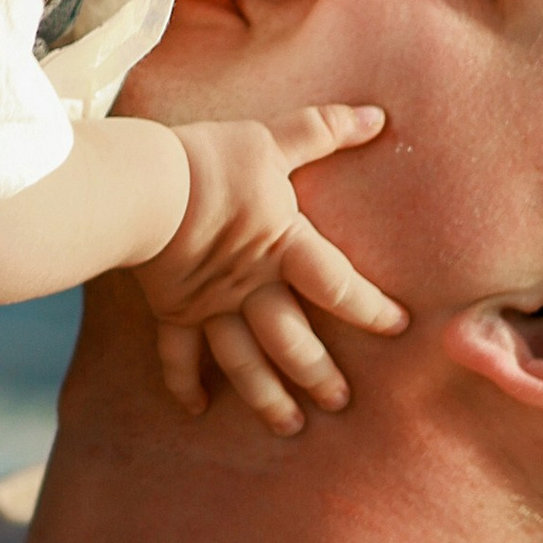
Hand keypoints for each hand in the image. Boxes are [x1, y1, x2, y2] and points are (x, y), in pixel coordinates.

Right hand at [135, 110, 406, 434]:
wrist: (143, 185)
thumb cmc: (210, 160)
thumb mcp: (271, 139)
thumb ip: (323, 130)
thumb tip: (378, 116)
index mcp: (282, 247)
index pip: (338, 286)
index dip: (371, 309)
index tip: (398, 329)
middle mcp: (251, 287)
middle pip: (291, 340)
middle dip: (318, 374)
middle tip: (341, 402)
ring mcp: (209, 305)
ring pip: (242, 362)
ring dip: (266, 397)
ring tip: (290, 426)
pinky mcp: (171, 310)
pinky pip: (178, 356)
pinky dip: (185, 384)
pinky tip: (196, 410)